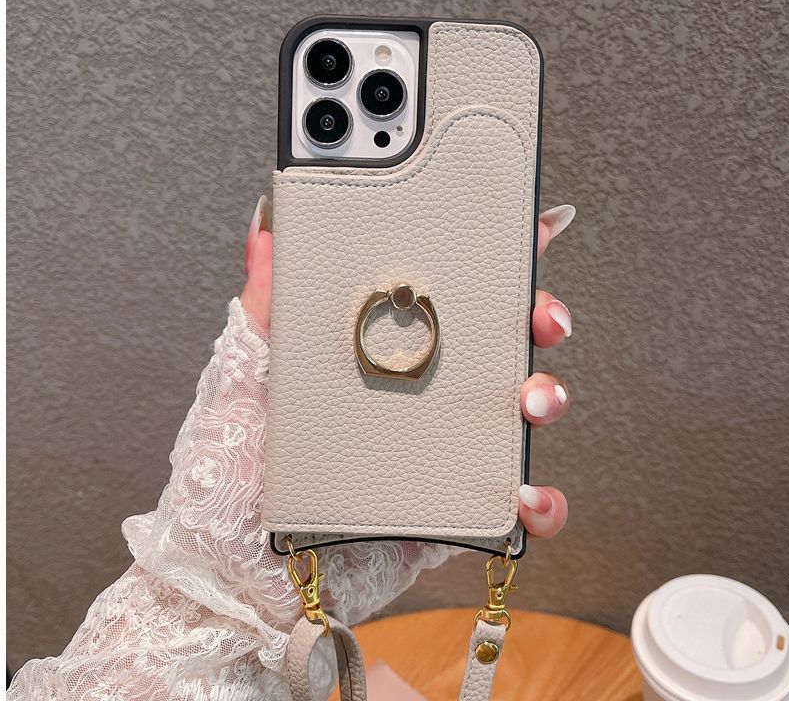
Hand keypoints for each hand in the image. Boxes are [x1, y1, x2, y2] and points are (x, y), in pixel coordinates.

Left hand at [241, 198, 573, 541]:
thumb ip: (268, 302)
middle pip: (502, 342)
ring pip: (520, 413)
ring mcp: (446, 447)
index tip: (536, 231)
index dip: (499, 262)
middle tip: (543, 319)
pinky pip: (515, 505)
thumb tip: (265, 231)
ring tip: (532, 403)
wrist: (241, 558)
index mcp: (387, 350)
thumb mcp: (251, 368)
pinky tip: (524, 495)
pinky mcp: (456, 508)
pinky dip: (539, 502)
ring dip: (548, 398)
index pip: (452, 295)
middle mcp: (425, 391)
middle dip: (540, 319)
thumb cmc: (240, 459)